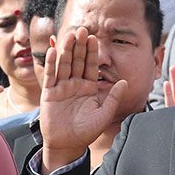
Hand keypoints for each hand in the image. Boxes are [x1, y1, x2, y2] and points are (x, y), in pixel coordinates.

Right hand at [39, 28, 129, 170]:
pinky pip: (50, 76)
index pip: (91, 65)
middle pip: (78, 61)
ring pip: (64, 65)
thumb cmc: (87, 132)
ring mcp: (61, 87)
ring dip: (67, 50)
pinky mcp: (49, 93)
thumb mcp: (104, 114)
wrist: (68, 145)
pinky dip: (51, 64)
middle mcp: (75, 84)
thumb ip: (113, 98)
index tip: (95, 38)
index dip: (93, 52)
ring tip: (70, 35)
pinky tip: (53, 51)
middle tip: (83, 29)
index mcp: (89, 87)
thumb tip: (126, 82)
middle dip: (80, 46)